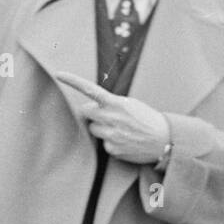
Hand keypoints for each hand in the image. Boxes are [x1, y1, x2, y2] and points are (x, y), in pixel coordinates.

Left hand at [56, 71, 170, 164]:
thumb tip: (90, 110)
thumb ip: (110, 104)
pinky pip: (102, 144)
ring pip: (92, 129)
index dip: (73, 81)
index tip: (58, 74)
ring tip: (120, 129)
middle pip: (85, 112)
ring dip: (101, 128)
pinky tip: (125, 141)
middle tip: (107, 115)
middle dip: (92, 113)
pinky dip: (110, 142)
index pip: (90, 89)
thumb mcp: (131, 104)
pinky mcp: (112, 149)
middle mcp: (111, 118)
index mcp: (116, 103)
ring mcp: (111, 135)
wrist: (165, 140)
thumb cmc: (146, 119)